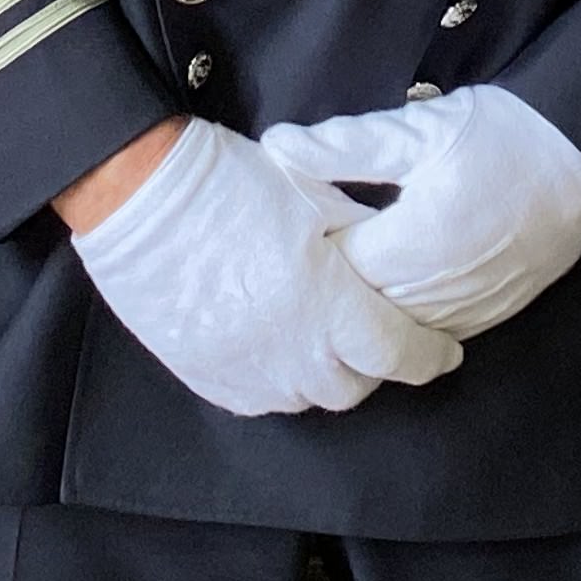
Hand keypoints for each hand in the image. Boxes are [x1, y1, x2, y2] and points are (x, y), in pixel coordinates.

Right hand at [65, 117, 465, 416]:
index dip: (429, 355)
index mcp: (327, 304)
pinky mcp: (207, 378)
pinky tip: (278, 343)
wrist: (136, 195)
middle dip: (375, 363)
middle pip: (356, 385)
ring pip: (309, 397)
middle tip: (377, 332)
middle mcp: (291, 353)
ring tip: (324, 335)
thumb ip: (360, 235)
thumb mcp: (312, 194)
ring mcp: (246, 372)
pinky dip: (280, 378)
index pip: (398, 353)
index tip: (445, 353)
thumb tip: (390, 254)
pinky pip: (261, 398)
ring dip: (326, 373)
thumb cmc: (227, 182)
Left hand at [261, 87, 580, 340]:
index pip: (328, 272)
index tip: (281, 227)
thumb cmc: (501, 135)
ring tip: (340, 270)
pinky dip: (400, 318)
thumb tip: (276, 145)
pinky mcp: (486, 319)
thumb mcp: (418, 130)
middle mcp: (433, 295)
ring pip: (388, 331)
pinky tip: (387, 288)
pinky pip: (426, 334)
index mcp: (408, 248)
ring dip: (362, 306)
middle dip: (326, 285)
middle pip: (353, 311)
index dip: (302, 249)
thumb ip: (343, 146)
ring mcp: (462, 314)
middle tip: (297, 253)